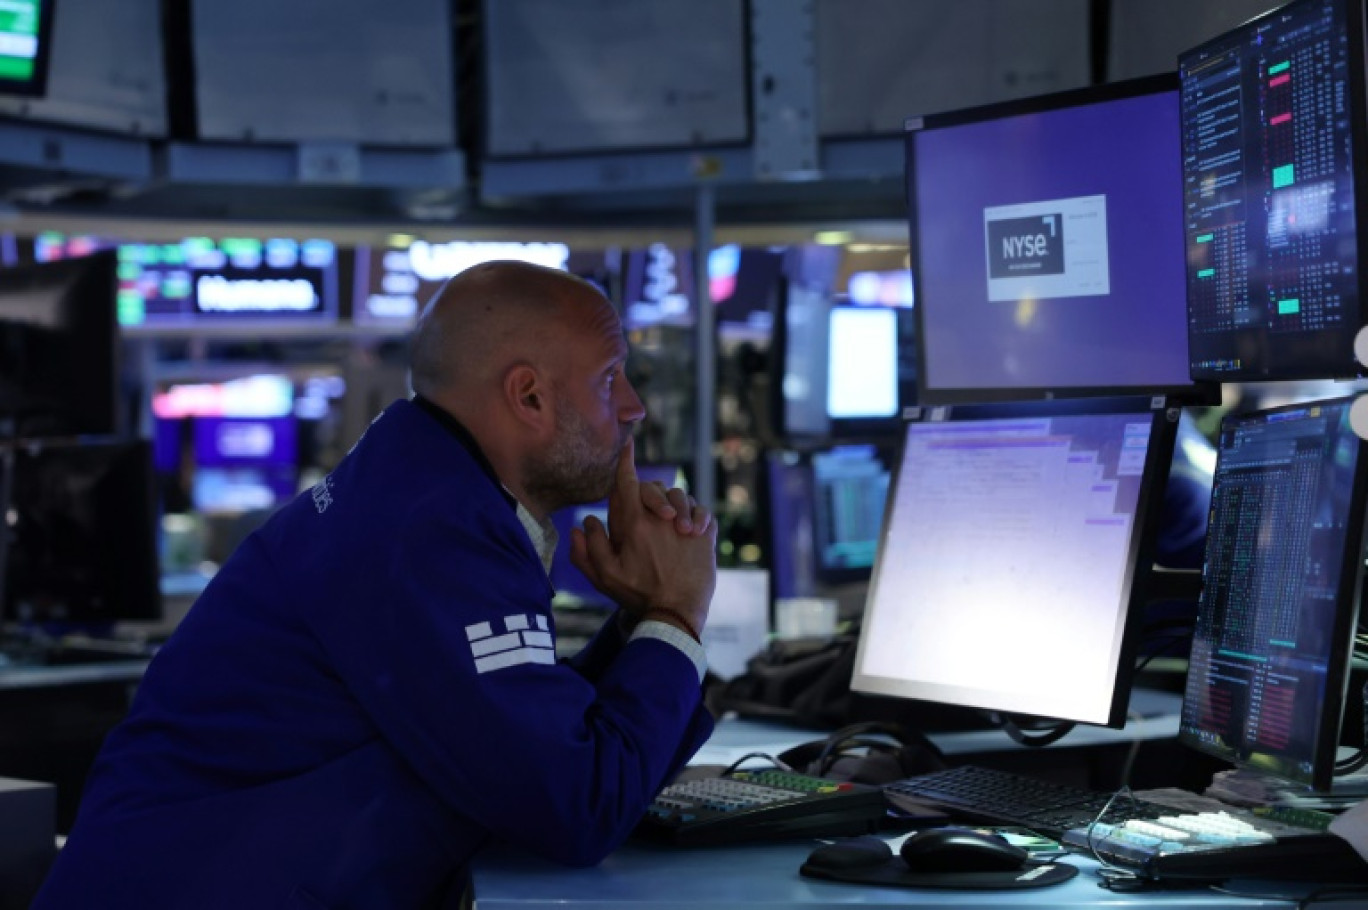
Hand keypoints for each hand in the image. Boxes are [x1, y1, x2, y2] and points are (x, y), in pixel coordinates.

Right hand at [569, 438, 715, 634]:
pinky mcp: (707, 534)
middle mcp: (661, 518)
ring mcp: (686, 524)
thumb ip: (588, 549)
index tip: (626, 443)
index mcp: (634, 523)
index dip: (624, 461)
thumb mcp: (605, 576)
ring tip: (671, 523)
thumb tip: (583, 522)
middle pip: (653, 486)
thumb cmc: (638, 596)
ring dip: (674, 503)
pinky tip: (692, 529)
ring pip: (680, 496)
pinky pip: (703, 511)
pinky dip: (697, 514)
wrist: (677, 614)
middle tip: (644, 510)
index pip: (626, 482)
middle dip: (647, 491)